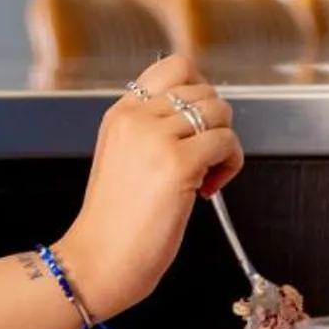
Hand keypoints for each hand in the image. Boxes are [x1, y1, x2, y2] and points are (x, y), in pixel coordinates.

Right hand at [58, 54, 242, 317]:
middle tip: (201, 158)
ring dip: (224, 143)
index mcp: (121, 113)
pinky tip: (206, 190)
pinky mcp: (178, 164)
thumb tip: (201, 116)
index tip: (198, 123)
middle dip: (214, 123)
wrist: (98, 261)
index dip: (199, 90)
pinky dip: (230, 165)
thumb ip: (152, 131)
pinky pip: (227, 143)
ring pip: (220, 112)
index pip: (174, 67)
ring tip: (205, 176)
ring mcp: (157, 138)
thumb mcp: (123, 158)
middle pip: (204, 89)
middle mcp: (137, 118)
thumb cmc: (114, 223)